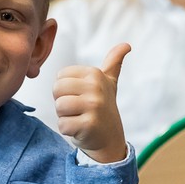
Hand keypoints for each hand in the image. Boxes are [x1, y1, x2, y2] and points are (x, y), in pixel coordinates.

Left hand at [52, 43, 130, 162]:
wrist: (110, 138)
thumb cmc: (103, 108)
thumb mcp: (109, 82)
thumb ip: (113, 62)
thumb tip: (127, 45)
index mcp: (95, 74)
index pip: (60, 77)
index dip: (65, 90)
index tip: (81, 96)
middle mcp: (96, 87)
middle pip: (57, 90)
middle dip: (63, 102)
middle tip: (79, 109)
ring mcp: (94, 106)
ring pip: (59, 107)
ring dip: (65, 116)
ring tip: (80, 118)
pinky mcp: (89, 124)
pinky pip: (63, 125)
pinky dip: (68, 130)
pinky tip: (81, 130)